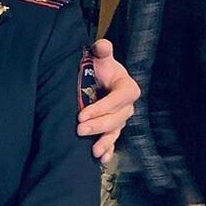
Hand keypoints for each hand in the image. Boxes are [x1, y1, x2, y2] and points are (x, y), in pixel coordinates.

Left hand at [77, 39, 139, 163]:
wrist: (94, 78)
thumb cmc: (97, 67)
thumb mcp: (99, 58)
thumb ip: (102, 52)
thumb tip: (102, 46)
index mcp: (127, 87)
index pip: (119, 99)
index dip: (103, 107)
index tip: (82, 114)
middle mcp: (126, 106)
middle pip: (117, 118)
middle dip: (99, 125)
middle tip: (79, 129)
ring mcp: (120, 119)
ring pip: (115, 131)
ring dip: (105, 142)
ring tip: (93, 151)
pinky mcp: (112, 128)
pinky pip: (113, 141)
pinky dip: (108, 151)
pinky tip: (102, 159)